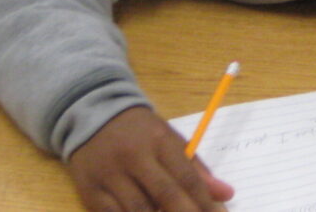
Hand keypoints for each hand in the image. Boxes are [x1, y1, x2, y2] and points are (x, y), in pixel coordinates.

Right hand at [66, 106, 234, 211]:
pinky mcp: (89, 190)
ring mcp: (109, 174)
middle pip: (164, 195)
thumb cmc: (140, 132)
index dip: (206, 204)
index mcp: (160, 141)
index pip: (187, 178)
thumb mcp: (170, 140)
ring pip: (137, 210)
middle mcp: (134, 157)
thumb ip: (196, 169)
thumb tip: (226, 195)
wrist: (92, 114)